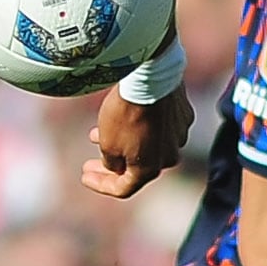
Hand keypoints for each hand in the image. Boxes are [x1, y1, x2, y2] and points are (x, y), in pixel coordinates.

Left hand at [82, 84, 191, 198]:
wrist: (149, 77)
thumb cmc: (126, 113)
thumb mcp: (109, 144)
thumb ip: (112, 163)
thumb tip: (117, 166)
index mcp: (150, 169)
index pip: (123, 188)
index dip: (100, 185)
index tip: (83, 175)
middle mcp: (169, 156)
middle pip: (137, 167)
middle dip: (111, 165)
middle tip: (90, 162)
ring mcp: (178, 135)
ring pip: (148, 145)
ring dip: (124, 143)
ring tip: (98, 134)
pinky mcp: (183, 114)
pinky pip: (159, 126)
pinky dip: (141, 126)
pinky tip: (126, 115)